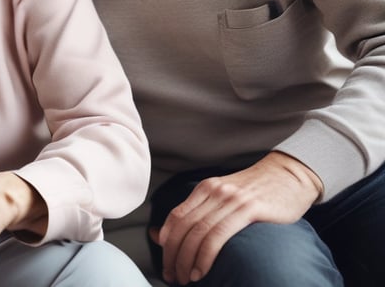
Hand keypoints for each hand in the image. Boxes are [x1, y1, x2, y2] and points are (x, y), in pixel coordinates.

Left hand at [152, 152, 322, 283]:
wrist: (290, 176)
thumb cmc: (259, 193)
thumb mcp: (226, 198)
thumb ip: (201, 213)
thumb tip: (163, 234)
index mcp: (206, 188)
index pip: (176, 216)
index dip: (166, 242)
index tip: (165, 263)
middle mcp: (214, 191)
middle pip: (184, 227)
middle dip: (173, 255)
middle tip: (172, 276)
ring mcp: (230, 199)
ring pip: (198, 232)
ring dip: (186, 259)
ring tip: (186, 279)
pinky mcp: (249, 208)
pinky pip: (218, 234)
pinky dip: (205, 255)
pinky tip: (201, 271)